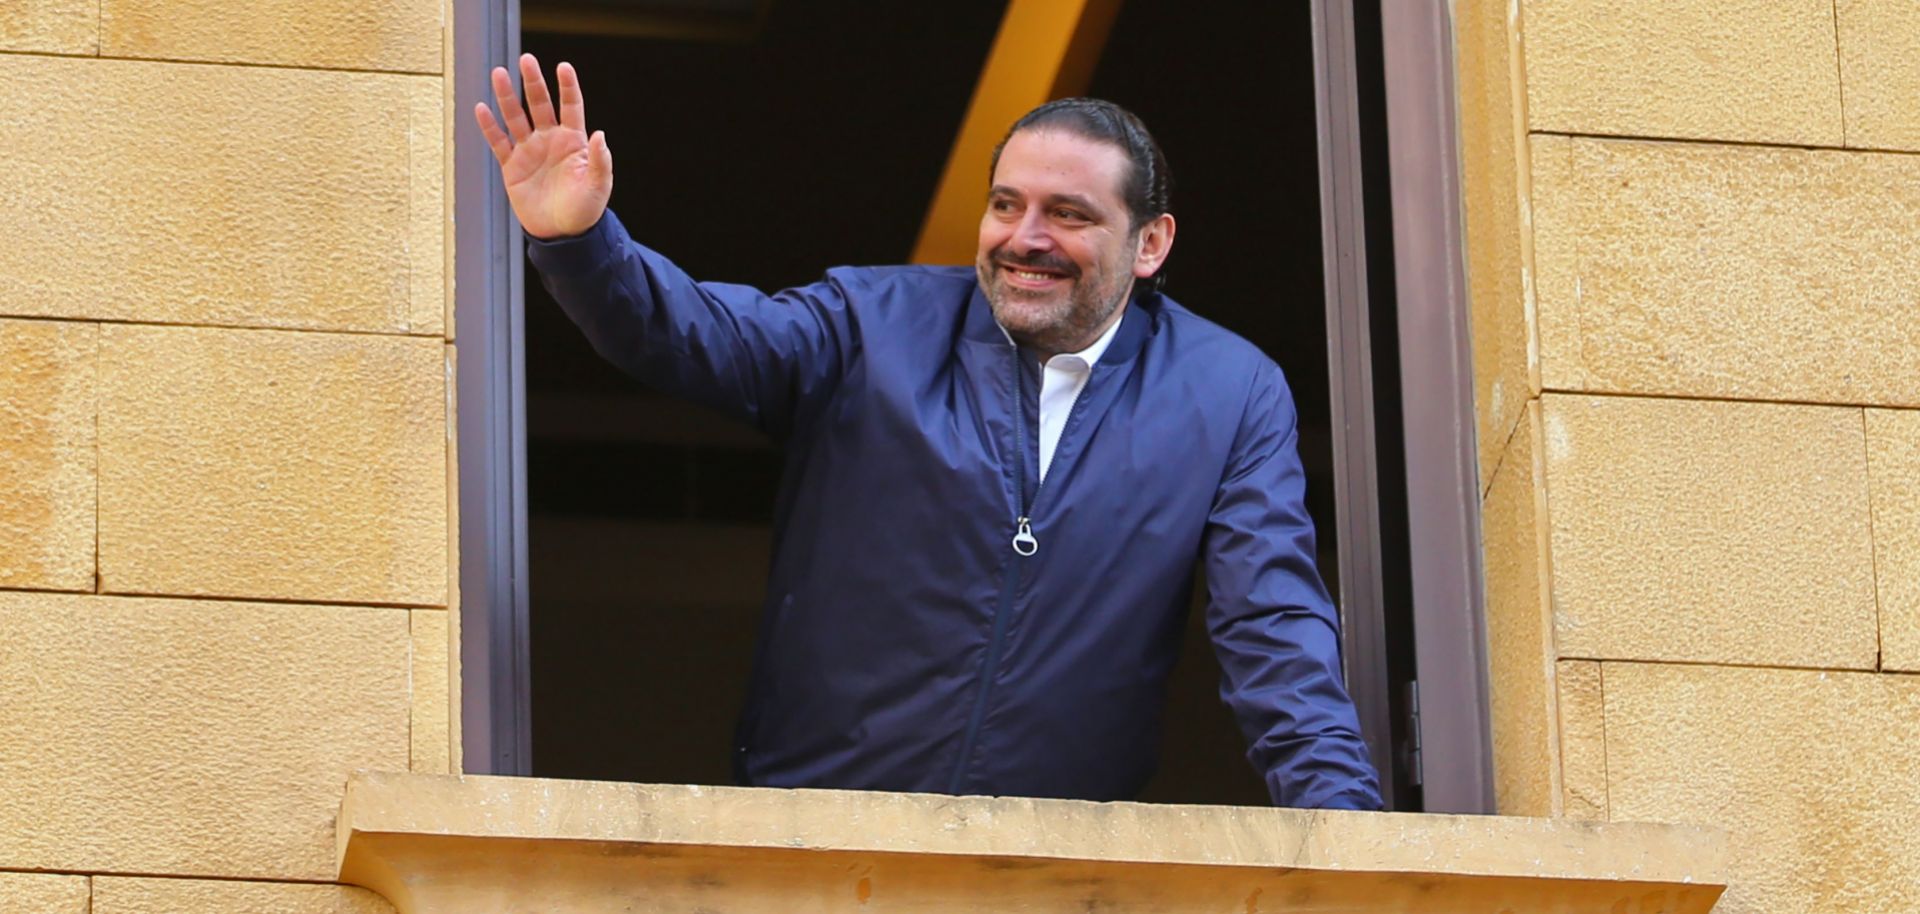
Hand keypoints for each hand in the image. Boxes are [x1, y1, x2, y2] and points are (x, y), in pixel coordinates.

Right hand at [474, 54, 611, 239]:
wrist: (562, 234)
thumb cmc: (584, 210)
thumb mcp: (598, 186)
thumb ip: (600, 161)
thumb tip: (601, 135)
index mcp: (573, 141)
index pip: (571, 107)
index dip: (567, 87)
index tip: (563, 67)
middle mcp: (550, 140)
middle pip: (540, 104)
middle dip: (533, 82)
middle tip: (526, 60)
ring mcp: (530, 151)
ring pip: (516, 117)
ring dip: (507, 97)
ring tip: (499, 73)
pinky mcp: (512, 166)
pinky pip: (499, 142)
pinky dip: (490, 127)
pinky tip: (482, 109)